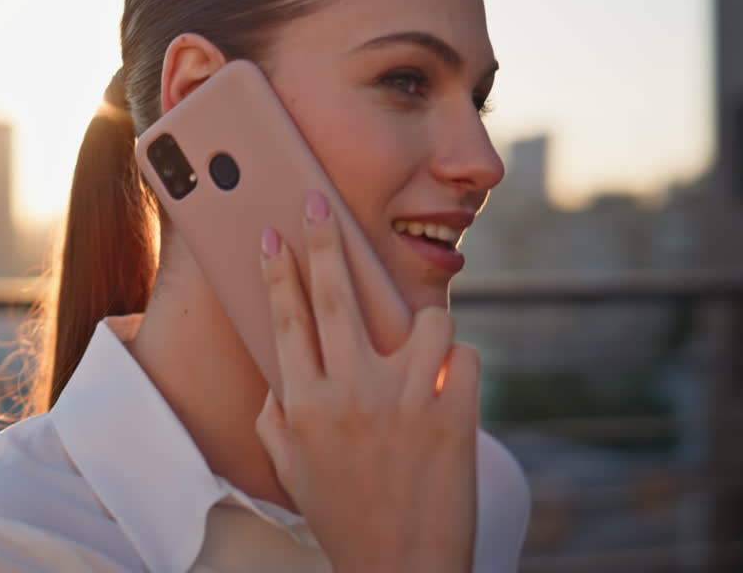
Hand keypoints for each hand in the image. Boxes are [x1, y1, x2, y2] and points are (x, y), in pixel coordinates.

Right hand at [255, 191, 478, 572]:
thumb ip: (276, 416)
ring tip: (423, 355)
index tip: (275, 234)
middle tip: (322, 205)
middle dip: (326, 241)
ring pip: (425, 320)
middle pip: (336, 296)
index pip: (287, 319)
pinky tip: (452, 391)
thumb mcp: (291, 468)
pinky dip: (463, 368)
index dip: (280, 270)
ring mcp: (406, 402)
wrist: (401, 571)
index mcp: (305, 403)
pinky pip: (467, 357)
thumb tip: (281, 375)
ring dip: (426, 329)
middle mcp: (351, 394)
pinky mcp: (455, 417)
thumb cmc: (344, 518)